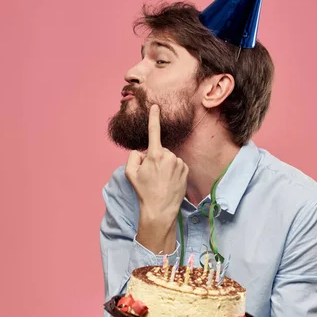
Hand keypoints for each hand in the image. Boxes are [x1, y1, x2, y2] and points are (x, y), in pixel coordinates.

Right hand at [125, 104, 188, 253]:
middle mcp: (169, 156)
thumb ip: (133, 157)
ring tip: (161, 180)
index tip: (156, 106)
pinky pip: (177, 165)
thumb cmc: (144, 191)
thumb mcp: (130, 173)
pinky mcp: (186, 170)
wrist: (160, 210)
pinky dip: (173, 171)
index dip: (154, 117)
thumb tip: (142, 152)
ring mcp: (179, 163)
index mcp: (155, 155)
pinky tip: (169, 181)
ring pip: (169, 158)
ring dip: (165, 165)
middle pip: (159, 151)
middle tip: (151, 175)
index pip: (154, 131)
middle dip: (155, 158)